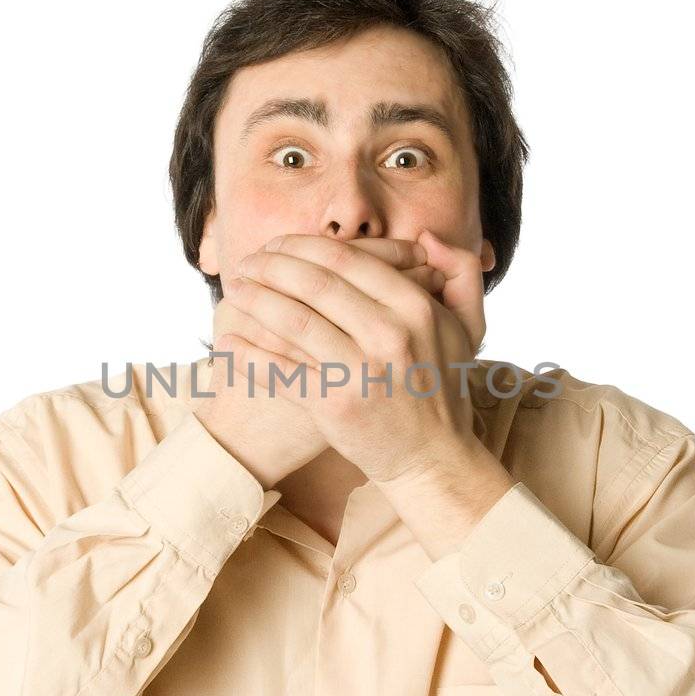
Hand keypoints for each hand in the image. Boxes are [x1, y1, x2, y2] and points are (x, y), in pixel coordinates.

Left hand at [221, 228, 488, 485]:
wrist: (433, 457)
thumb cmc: (442, 386)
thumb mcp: (467, 326)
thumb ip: (460, 272)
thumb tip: (427, 238)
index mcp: (415, 306)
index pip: (346, 259)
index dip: (302, 245)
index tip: (277, 244)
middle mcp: (390, 333)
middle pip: (314, 283)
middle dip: (270, 266)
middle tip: (245, 262)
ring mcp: (362, 370)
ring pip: (293, 320)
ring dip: (254, 299)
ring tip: (233, 290)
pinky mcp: (335, 404)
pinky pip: (281, 370)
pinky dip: (249, 353)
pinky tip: (227, 340)